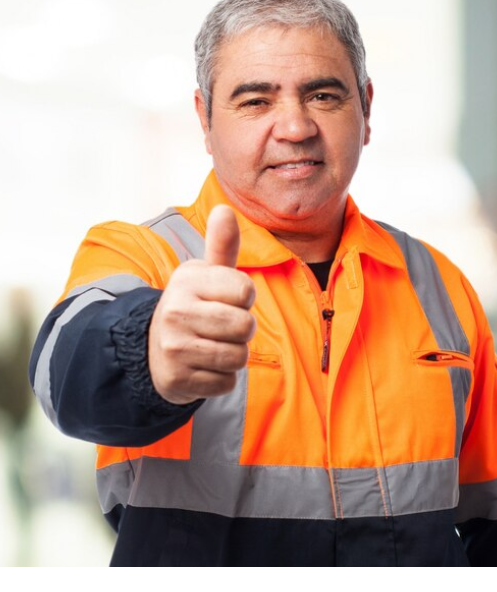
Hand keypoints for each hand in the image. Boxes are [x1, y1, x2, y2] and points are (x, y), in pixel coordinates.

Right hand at [148, 205, 255, 403]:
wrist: (154, 349)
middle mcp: (176, 311)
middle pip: (245, 326)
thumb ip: (222, 245)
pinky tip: (203, 366)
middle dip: (243, 330)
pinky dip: (221, 378)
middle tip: (223, 327)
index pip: (246, 290)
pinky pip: (226, 382)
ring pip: (238, 357)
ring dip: (234, 355)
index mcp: (187, 280)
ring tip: (213, 345)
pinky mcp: (177, 379)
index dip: (244, 298)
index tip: (227, 300)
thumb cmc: (193, 306)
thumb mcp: (205, 275)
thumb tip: (225, 209)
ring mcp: (174, 347)